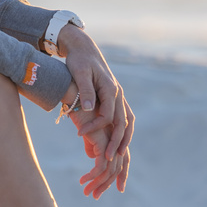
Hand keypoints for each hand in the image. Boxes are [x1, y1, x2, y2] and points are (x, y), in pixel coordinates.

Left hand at [57, 24, 134, 160]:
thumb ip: (86, 90)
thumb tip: (89, 108)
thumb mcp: (80, 72)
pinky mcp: (114, 97)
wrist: (83, 48)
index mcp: (110, 88)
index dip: (95, 127)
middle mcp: (118, 93)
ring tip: (117, 155)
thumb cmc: (79, 60)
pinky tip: (117, 141)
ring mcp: (118, 96)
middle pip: (122, 123)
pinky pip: (123, 117)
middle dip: (116, 142)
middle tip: (107, 158)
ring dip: (124, 139)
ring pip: (127, 121)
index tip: (79, 134)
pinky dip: (122, 131)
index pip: (107, 115)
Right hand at [71, 110, 129, 196]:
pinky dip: (93, 175)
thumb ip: (92, 142)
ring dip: (99, 183)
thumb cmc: (79, 105)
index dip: (121, 173)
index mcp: (114, 132)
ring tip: (86, 192)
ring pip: (110, 169)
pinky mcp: (102, 140)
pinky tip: (83, 180)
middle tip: (96, 195)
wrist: (75, 92)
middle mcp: (116, 136)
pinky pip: (101, 164)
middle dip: (109, 183)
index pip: (123, 157)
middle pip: (119, 165)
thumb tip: (92, 155)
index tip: (115, 188)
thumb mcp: (86, 128)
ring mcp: (111, 138)